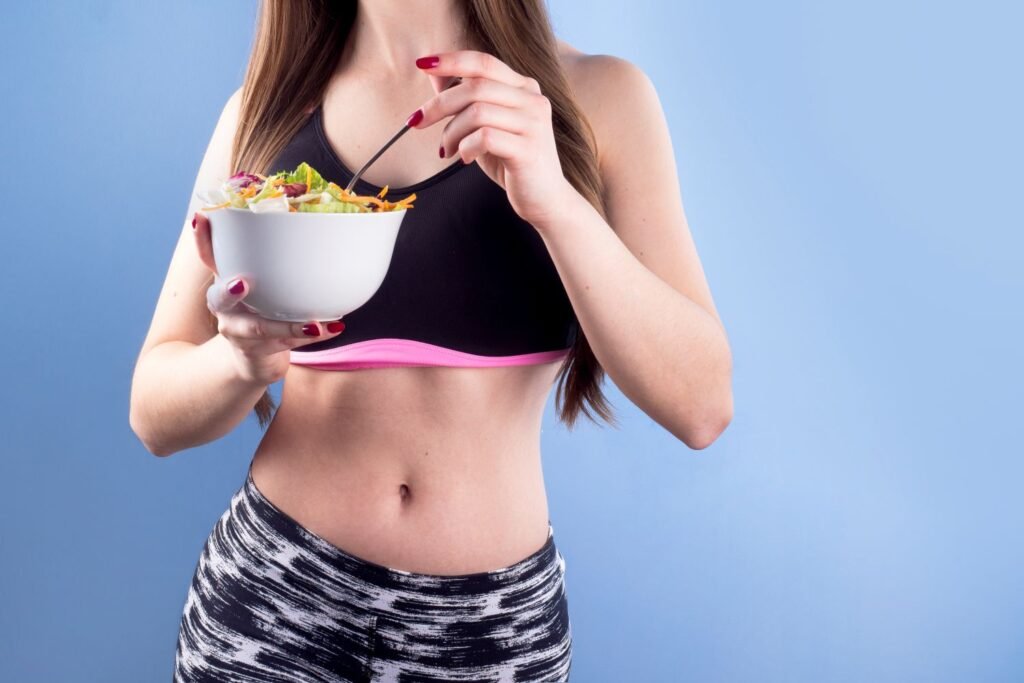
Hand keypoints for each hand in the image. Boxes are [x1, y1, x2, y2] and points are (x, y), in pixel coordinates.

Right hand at [192, 212, 345, 383]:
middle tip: (241, 284)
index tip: (200, 218)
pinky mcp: (258, 352)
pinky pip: (286, 344)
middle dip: (228, 291)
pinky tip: (331, 329)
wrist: (254, 360)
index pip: (209, 257)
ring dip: (287, 326)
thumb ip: (273, 260)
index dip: (202, 239)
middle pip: (220, 299)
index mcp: (225, 283)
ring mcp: (239, 334)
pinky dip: (311, 336)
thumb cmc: (260, 311)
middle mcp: (224, 309)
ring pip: (260, 329)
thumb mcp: (260, 284)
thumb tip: (312, 223)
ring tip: (312, 324)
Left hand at [410, 50, 577, 228]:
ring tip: (447, 149)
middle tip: (416, 120)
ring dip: (451, 131)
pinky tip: (464, 158)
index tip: (422, 65)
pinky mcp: (528, 149)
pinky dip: (466, 147)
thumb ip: (467, 101)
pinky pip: (484, 137)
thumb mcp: (486, 126)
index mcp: (524, 88)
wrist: (545, 199)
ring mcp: (533, 124)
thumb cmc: (512, 162)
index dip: (451, 61)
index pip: (484, 62)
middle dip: (438, 103)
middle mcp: (532, 100)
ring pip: (477, 112)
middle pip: (475, 86)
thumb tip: (435, 76)